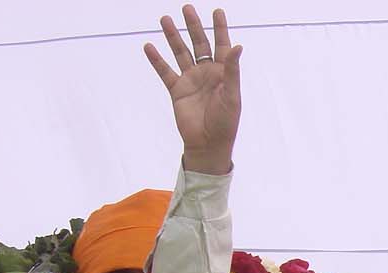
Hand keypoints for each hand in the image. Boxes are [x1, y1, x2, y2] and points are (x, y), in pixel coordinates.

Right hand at [144, 6, 240, 175]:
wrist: (208, 144)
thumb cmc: (225, 122)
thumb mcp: (232, 95)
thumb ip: (232, 70)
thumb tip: (238, 46)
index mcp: (222, 73)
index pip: (221, 45)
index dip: (220, 28)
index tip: (217, 11)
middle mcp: (206, 73)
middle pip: (199, 43)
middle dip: (193, 26)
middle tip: (187, 8)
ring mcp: (190, 80)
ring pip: (180, 53)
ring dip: (173, 37)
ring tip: (165, 19)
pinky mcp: (177, 90)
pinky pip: (165, 71)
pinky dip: (157, 60)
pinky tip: (149, 46)